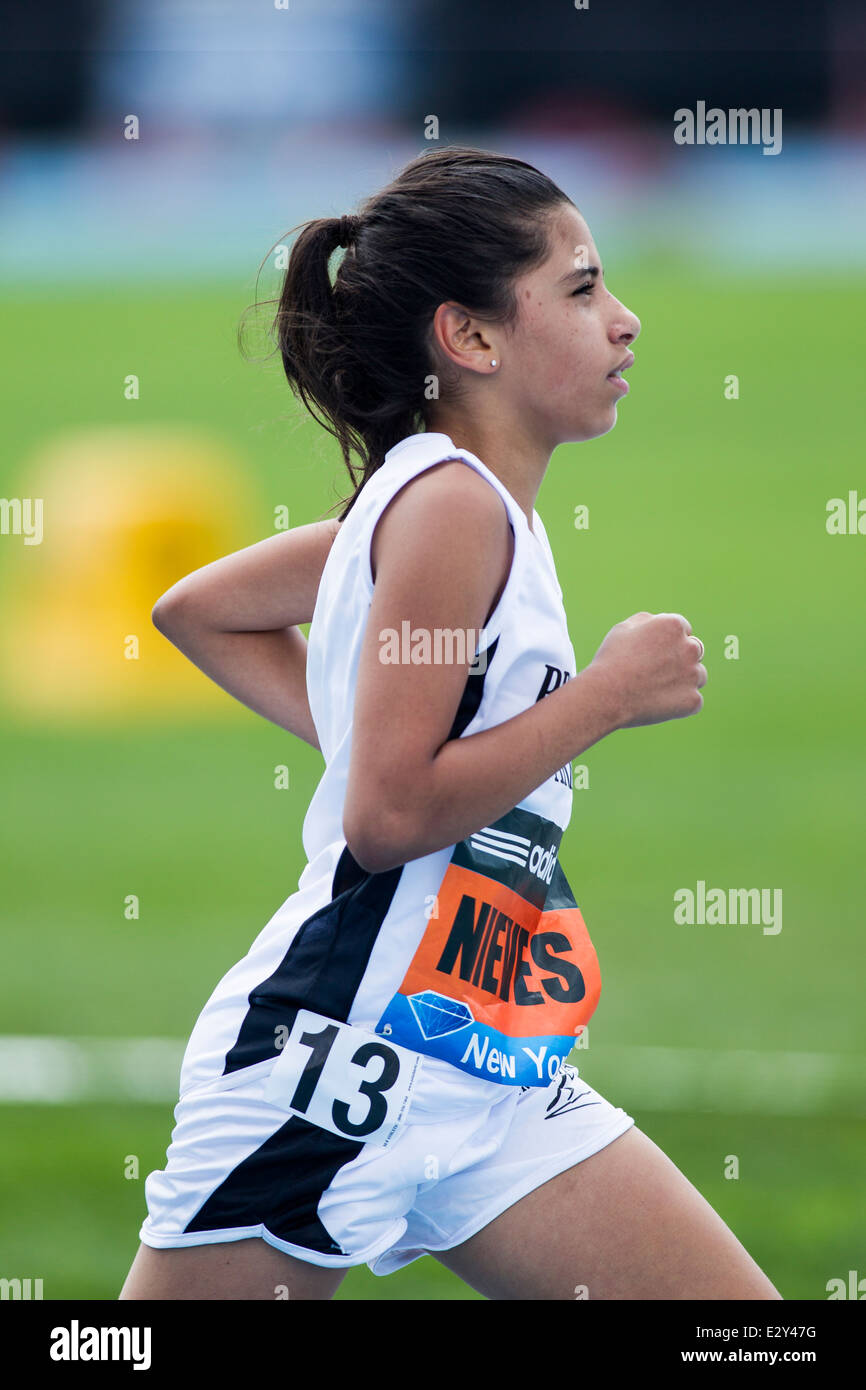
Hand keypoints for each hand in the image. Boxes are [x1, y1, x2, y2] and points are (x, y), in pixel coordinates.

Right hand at [588, 611, 706, 728]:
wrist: (607, 694)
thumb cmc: (612, 660)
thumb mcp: (623, 629)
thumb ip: (647, 621)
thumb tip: (658, 622)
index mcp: (674, 626)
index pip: (683, 630)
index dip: (667, 642)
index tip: (653, 654)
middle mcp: (690, 647)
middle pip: (694, 651)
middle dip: (680, 659)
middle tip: (656, 672)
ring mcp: (693, 675)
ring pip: (698, 676)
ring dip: (683, 681)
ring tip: (656, 689)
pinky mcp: (693, 700)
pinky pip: (693, 700)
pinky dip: (680, 703)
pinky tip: (658, 703)